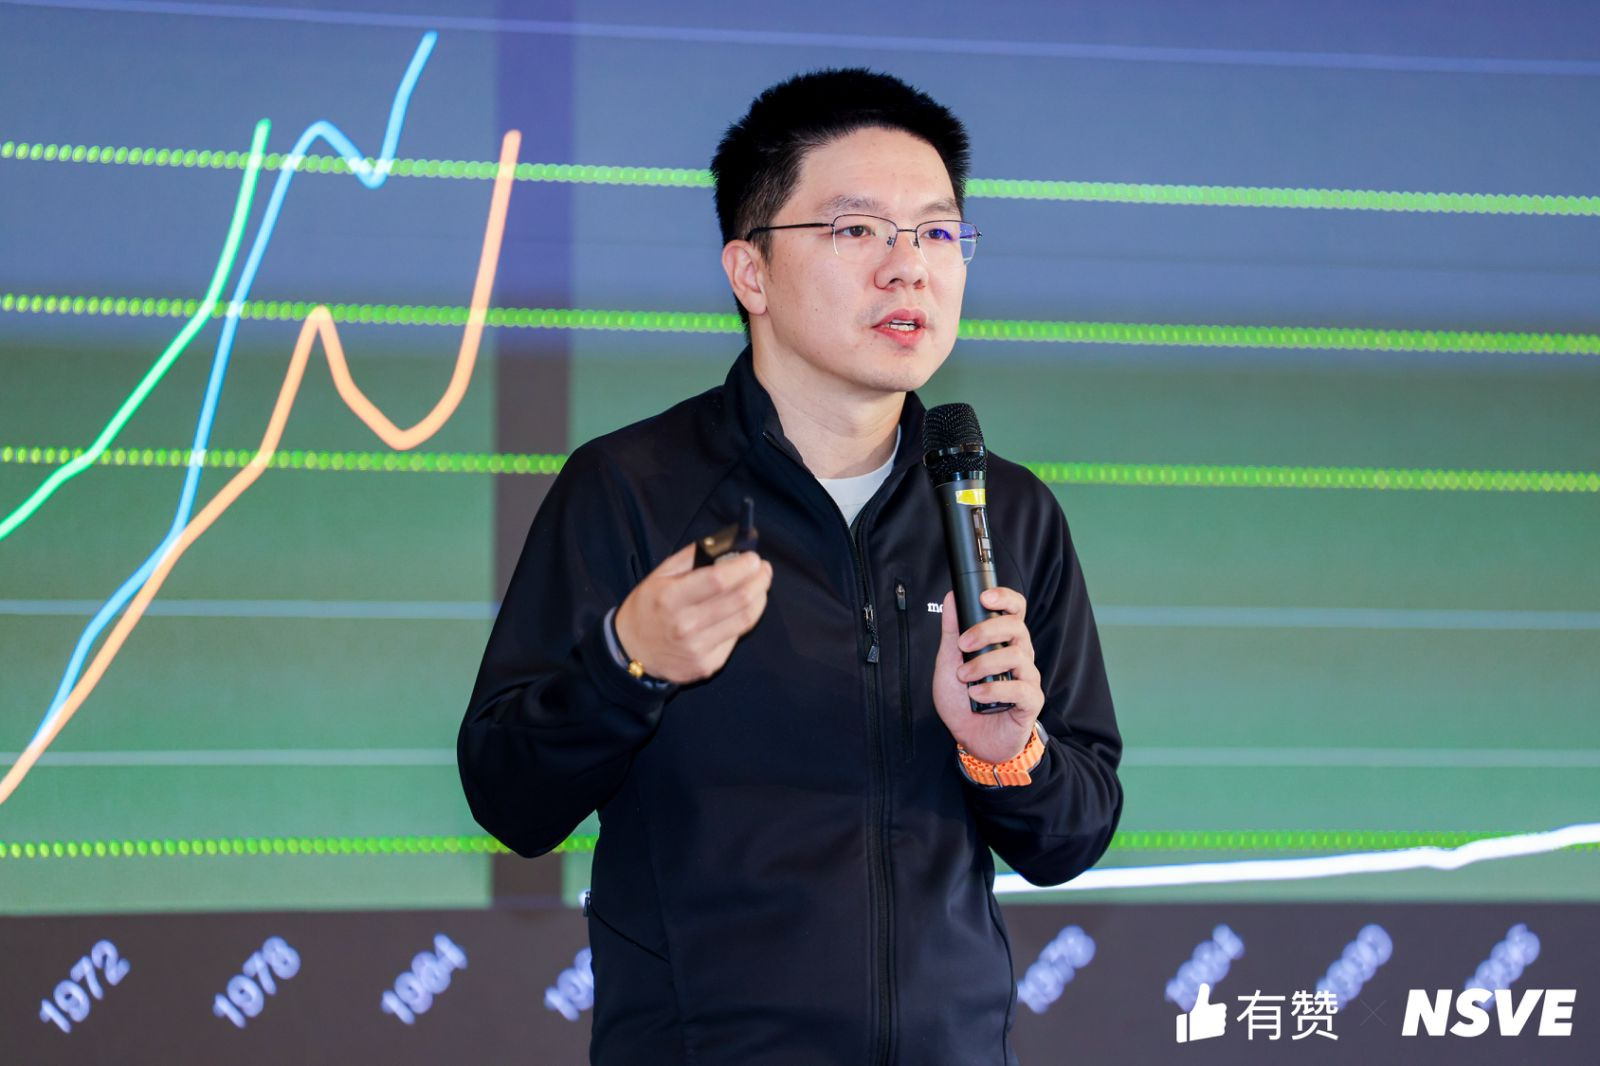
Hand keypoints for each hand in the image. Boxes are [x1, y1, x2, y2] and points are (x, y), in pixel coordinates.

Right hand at [613, 543, 772, 684]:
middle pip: (739, 599)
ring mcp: (698, 649)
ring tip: (759, 586)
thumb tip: (725, 546)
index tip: (754, 559)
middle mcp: (685, 626)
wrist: (632, 652)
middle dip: (759, 580)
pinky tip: (740, 610)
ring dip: (759, 598)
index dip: (743, 567)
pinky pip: (736, 638)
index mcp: (671, 598)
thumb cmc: (647, 609)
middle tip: (764, 570)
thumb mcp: (659, 576)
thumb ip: (690, 557)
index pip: (719, 580)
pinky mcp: (707, 665)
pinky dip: (743, 620)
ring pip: (745, 620)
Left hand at [931, 587, 1043, 763]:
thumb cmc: (963, 700)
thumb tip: (951, 598)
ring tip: (964, 678)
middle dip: (986, 631)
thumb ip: (951, 632)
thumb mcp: (948, 662)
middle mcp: (1020, 654)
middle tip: (963, 646)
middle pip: (1016, 627)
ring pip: (1016, 656)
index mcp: (1003, 641)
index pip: (1015, 609)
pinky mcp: (1032, 701)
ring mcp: (1028, 677)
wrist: (972, 740)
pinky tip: (977, 695)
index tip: (984, 597)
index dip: (1005, 598)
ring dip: (984, 664)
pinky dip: (995, 689)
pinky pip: (1021, 688)